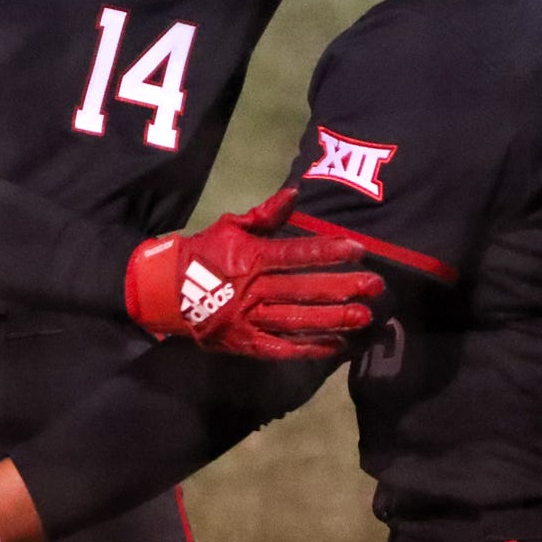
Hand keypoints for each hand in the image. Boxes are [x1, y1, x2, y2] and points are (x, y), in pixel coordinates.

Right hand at [125, 188, 382, 359]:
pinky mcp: (245, 343)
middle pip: (302, 289)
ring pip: (295, 320)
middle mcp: (252, 290)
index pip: (293, 254)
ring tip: (363, 316)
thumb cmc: (204, 254)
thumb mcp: (230, 226)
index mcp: (250, 258)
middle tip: (375, 286)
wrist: (166, 291)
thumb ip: (265, 214)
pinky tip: (335, 345)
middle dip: (340, 287)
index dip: (326, 252)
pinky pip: (280, 348)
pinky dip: (307, 348)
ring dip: (331, 319)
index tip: (358, 249)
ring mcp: (248, 320)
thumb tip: (294, 193)